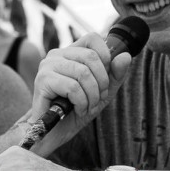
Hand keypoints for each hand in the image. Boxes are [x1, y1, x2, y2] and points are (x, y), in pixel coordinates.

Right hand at [31, 32, 130, 147]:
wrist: (53, 132)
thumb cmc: (75, 111)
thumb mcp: (102, 92)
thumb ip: (115, 75)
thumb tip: (126, 55)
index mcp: (70, 53)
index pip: (92, 38)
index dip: (106, 56)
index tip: (105, 78)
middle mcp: (56, 55)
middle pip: (91, 57)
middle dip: (101, 83)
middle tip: (98, 99)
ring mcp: (47, 66)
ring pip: (83, 73)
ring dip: (92, 96)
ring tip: (87, 107)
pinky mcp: (43, 80)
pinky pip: (73, 87)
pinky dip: (81, 103)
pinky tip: (77, 110)